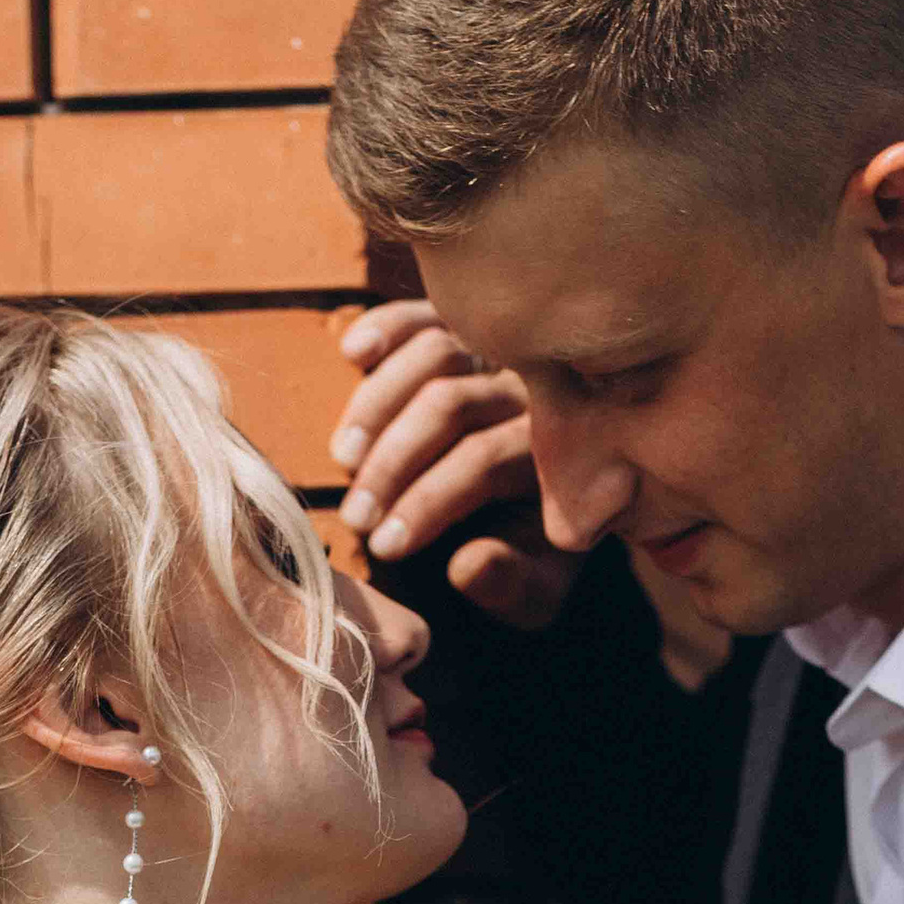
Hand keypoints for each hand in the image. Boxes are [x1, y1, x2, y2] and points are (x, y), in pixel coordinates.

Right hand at [333, 301, 583, 628]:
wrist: (561, 504)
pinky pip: (425, 314)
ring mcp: (501, 351)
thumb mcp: (538, 589)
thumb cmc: (537, 552)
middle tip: (355, 515)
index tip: (383, 546)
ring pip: (433, 353)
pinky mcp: (468, 330)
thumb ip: (511, 585)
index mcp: (558, 449)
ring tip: (343, 458)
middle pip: (450, 405)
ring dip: (376, 406)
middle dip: (393, 463)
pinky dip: (386, 327)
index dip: (427, 503)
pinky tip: (352, 353)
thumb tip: (464, 568)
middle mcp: (535, 388)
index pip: (482, 461)